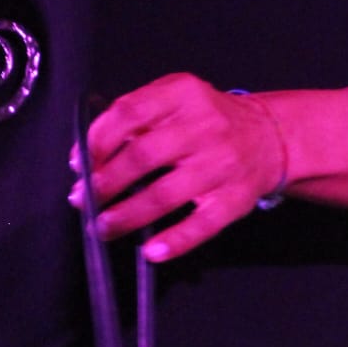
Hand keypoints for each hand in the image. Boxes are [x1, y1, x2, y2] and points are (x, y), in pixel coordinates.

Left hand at [69, 74, 288, 261]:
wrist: (267, 137)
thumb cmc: (207, 120)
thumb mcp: (175, 100)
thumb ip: (135, 117)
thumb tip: (89, 155)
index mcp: (183, 95)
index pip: (129, 113)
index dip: (98, 141)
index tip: (80, 164)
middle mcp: (205, 127)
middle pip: (143, 156)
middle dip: (105, 182)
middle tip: (83, 200)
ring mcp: (222, 164)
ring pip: (166, 194)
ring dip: (128, 214)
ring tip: (104, 226)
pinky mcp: (235, 199)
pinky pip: (202, 224)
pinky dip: (174, 241)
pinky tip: (150, 251)